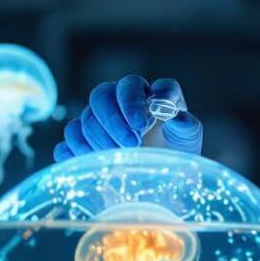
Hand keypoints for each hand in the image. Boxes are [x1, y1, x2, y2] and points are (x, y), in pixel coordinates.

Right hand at [53, 75, 202, 160]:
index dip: (133, 101)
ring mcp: (100, 120)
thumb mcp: (188, 138)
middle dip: (113, 120)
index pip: (132, 85)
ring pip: (85, 117)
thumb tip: (175, 115)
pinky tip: (90, 160)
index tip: (141, 123)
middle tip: (132, 143)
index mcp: (146, 95)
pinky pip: (71, 137)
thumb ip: (185, 124)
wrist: (165, 175)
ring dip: (100, 138)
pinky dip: (76, 148)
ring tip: (120, 157)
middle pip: (101, 95)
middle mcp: (119, 102)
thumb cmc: (179, 150)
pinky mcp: (85, 140)